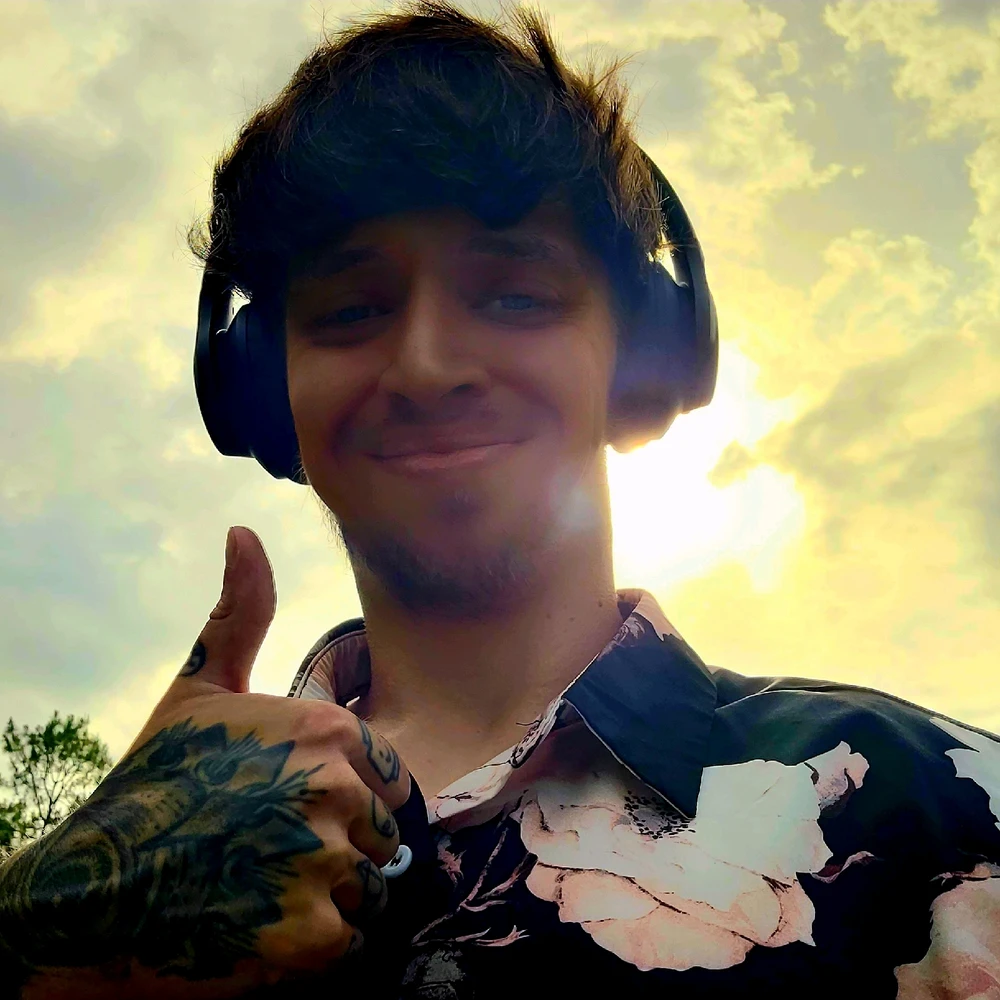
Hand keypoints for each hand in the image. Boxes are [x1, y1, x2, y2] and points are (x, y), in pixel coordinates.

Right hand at [5, 526, 409, 999]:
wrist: (95, 885)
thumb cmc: (155, 779)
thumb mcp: (199, 685)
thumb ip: (240, 610)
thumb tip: (243, 530)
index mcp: (326, 729)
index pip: (389, 777)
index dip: (349, 799)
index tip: (296, 810)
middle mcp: (334, 789)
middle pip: (383, 835)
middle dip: (342, 849)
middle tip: (273, 854)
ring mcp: (322, 863)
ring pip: (371, 889)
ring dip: (330, 897)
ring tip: (267, 888)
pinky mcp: (307, 937)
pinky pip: (351, 941)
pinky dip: (316, 945)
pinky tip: (265, 928)